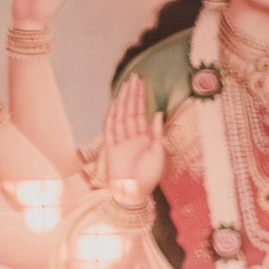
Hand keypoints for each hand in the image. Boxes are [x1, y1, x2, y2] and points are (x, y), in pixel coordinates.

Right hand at [100, 79, 164, 200]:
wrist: (133, 192)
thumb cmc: (148, 177)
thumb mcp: (159, 153)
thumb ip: (157, 133)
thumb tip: (159, 113)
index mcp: (145, 138)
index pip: (143, 113)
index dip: (143, 99)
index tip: (144, 83)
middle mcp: (132, 136)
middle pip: (131, 110)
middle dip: (133, 94)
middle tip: (135, 77)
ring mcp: (120, 139)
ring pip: (121, 114)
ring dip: (124, 100)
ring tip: (128, 84)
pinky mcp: (110, 144)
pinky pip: (110, 125)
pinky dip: (112, 113)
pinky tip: (116, 102)